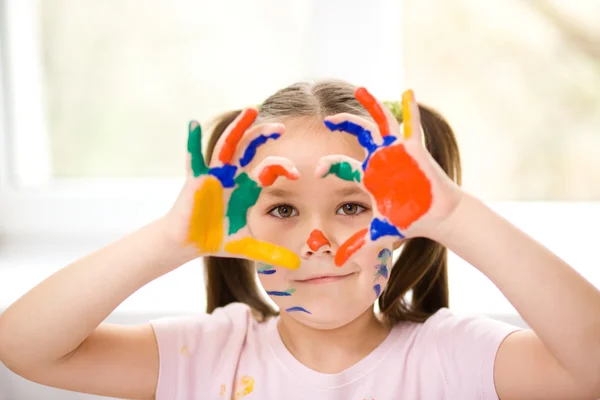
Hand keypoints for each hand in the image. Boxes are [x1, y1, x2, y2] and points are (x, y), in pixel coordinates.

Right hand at [165, 108, 300, 269]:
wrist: (189, 243)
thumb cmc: (217, 240)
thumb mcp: (248, 245)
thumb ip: (272, 252)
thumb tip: (298, 265)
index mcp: (246, 187)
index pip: (267, 170)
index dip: (281, 168)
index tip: (296, 173)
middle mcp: (232, 176)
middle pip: (249, 149)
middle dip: (263, 136)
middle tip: (281, 127)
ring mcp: (214, 174)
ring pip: (226, 145)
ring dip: (238, 128)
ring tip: (251, 110)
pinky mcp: (195, 179)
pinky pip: (192, 157)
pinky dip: (191, 141)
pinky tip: (192, 124)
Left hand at [318, 88, 462, 265]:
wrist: (435, 216)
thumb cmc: (408, 220)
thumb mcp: (378, 232)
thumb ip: (357, 245)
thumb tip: (337, 264)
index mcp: (367, 175)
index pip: (342, 165)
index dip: (328, 166)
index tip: (315, 171)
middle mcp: (379, 159)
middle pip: (358, 135)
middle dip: (343, 124)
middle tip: (327, 119)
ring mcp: (396, 152)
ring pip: (381, 123)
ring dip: (371, 106)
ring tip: (360, 90)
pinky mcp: (414, 149)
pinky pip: (413, 126)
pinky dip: (411, 109)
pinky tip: (408, 91)